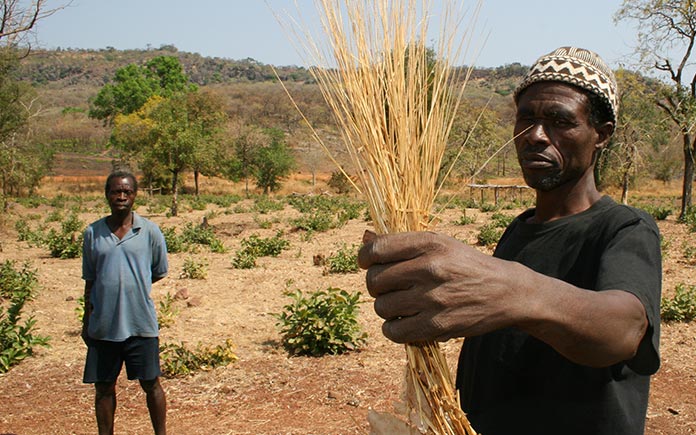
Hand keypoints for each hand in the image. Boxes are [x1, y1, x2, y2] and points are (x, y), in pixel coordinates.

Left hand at [358, 230, 527, 342]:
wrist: (504, 291)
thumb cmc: (464, 265)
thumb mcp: (440, 244)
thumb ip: (404, 244)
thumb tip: (365, 243)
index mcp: (428, 244)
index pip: (377, 250)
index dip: (365, 258)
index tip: (368, 264)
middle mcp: (429, 268)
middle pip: (375, 280)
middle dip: (376, 285)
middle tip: (388, 287)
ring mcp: (432, 298)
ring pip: (382, 307)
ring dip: (386, 308)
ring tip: (400, 305)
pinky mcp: (437, 324)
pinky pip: (394, 331)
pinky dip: (393, 328)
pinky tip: (404, 321)